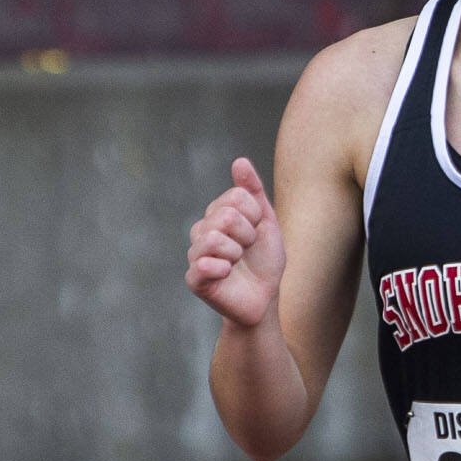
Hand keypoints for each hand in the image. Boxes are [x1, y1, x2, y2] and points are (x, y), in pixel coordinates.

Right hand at [185, 157, 286, 326]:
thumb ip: (253, 191)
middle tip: (247, 250)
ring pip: (213, 238)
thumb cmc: (264, 261)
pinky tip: (227, 274)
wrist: (264, 298)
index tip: (256, 233)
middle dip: (247, 235)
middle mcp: (202, 230)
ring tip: (237, 263)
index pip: (237, 197)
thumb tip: (240, 161)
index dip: (255, 217)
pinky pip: (202, 264)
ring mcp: (196, 254)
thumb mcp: (266, 222)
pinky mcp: (194, 279)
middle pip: (225, 216)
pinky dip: (222, 268)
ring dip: (236, 253)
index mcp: (217, 214)